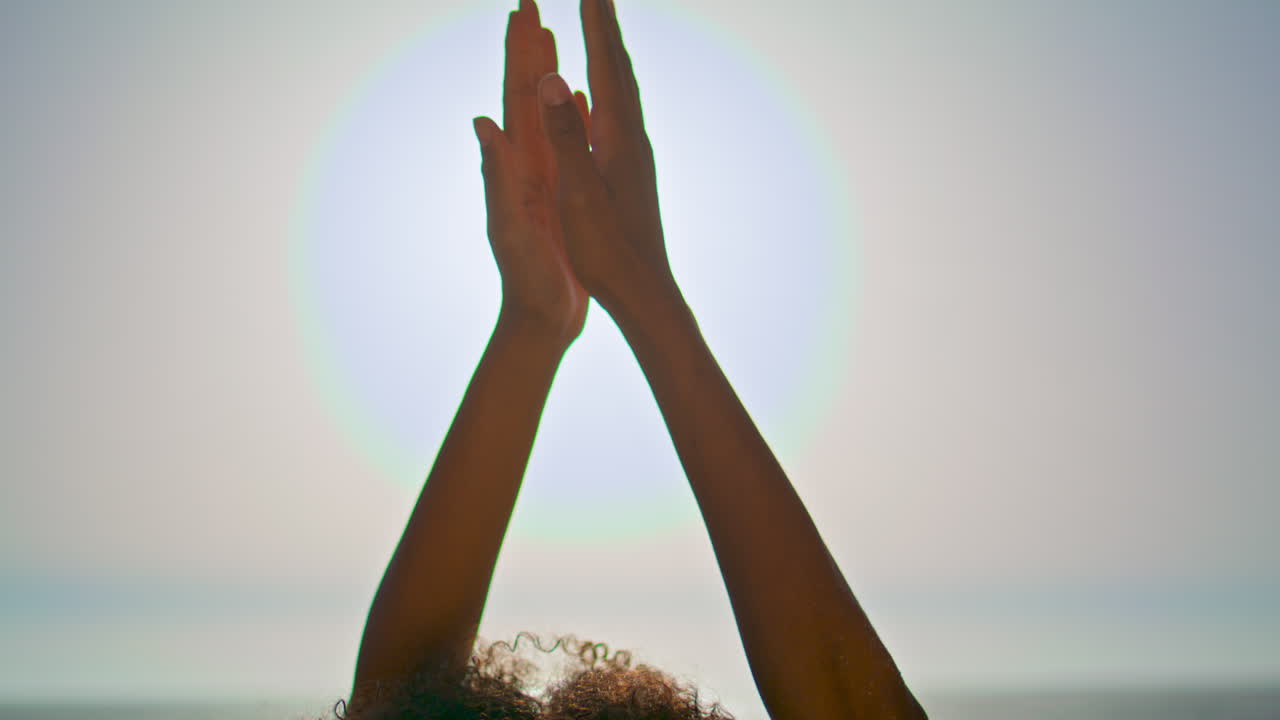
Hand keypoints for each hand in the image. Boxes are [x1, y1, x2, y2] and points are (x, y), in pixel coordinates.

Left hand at [474, 0, 590, 346]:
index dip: (518, 53)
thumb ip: (496, 178)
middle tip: (534, 6)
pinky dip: (569, 113)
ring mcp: (545, 176)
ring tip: (552, 38)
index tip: (521, 9)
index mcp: (517, 165)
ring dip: (546, 73)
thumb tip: (481, 122)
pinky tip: (575, 98)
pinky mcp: (562, 193)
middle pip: (528, 94)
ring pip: (545, 112)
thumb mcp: (509, 227)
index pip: (515, 96)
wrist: (540, 318)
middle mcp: (528, 163)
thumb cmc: (527, 279)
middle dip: (530, 50)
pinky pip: (566, 142)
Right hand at [537, 0, 674, 313]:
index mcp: (618, 138)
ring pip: (626, 92)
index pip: (606, 66)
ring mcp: (636, 157)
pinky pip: (623, 118)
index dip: (596, 24)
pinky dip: (614, 92)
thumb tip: (553, 80)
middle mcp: (633, 140)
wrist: (644, 293)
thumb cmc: (608, 252)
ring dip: (613, 56)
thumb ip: (567, 136)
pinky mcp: (634, 175)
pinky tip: (609, 101)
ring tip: (605, 31)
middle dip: (607, 28)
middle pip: (621, 69)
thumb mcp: (579, 194)